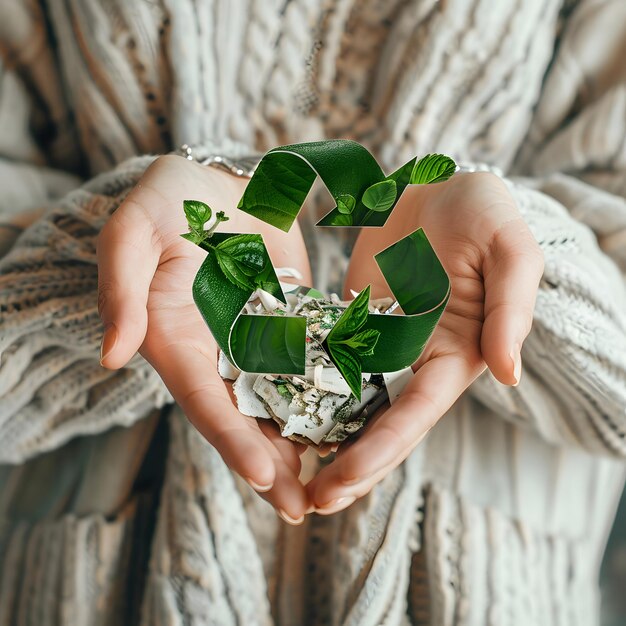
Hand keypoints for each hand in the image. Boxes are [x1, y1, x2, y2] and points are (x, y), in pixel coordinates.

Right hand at [97, 155, 312, 522]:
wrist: (217, 182)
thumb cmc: (168, 201)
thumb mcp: (134, 231)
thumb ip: (121, 287)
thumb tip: (112, 354)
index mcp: (176, 340)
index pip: (203, 399)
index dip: (231, 438)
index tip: (263, 475)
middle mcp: (217, 353)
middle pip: (245, 417)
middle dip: (272, 464)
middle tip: (303, 509)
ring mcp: (256, 341)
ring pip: (283, 401)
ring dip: (306, 441)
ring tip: (338, 480)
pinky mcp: (291, 323)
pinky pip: (314, 361)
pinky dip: (333, 392)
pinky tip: (362, 419)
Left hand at [306, 172, 543, 512]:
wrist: (436, 182)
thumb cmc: (482, 213)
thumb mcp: (508, 251)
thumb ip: (510, 311)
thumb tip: (509, 374)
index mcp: (454, 354)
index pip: (415, 414)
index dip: (381, 451)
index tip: (342, 484)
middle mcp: (414, 360)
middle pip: (378, 423)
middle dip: (346, 464)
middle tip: (304, 502)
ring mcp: (377, 344)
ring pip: (346, 402)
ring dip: (318, 438)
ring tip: (281, 472)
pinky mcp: (348, 322)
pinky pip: (323, 359)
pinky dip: (302, 388)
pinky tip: (271, 411)